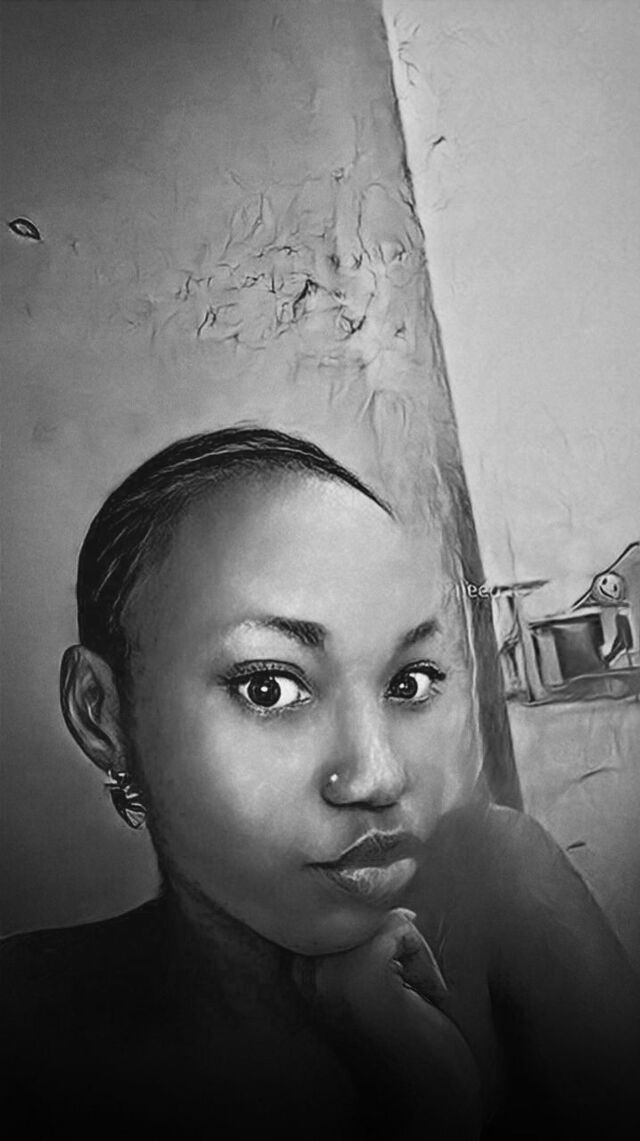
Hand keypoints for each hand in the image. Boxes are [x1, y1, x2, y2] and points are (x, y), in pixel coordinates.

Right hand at [292, 909, 481, 1138]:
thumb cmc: (403, 1037)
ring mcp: (329, 971)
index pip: (337, 903)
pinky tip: (421, 999)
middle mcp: (302, 968)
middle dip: (393, 939)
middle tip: (402, 990)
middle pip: (359, 903)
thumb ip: (355, 936)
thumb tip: (369, 878)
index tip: (386, 982)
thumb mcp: (368, 976)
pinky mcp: (363, 973)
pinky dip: (423, 961)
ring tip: (409, 995)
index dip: (374, 934)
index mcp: (297, 968)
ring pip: (381, 913)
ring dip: (409, 952)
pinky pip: (402, 928)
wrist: (422, 1103)